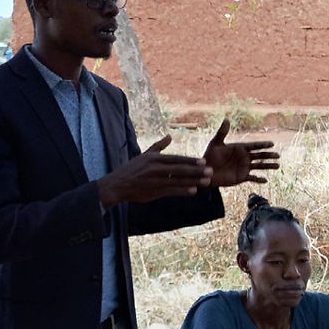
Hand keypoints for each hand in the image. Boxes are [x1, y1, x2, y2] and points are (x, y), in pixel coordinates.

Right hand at [97, 134, 214, 206]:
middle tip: (211, 171)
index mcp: (154, 158)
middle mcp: (155, 168)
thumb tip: (170, 136)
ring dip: (193, 181)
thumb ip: (158, 146)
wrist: (117, 185)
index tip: (204, 162)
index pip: (176, 159)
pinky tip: (193, 191)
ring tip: (206, 182)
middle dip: (196, 171)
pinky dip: (182, 191)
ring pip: (177, 180)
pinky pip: (170, 191)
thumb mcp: (144, 155)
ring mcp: (154, 181)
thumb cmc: (131, 170)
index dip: (190, 161)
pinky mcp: (153, 191)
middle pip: (179, 169)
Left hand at [202, 118, 279, 187]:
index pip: (254, 146)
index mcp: (240, 148)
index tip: (272, 144)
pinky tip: (265, 180)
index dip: (263, 145)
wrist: (206, 171)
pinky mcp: (241, 177)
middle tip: (278, 155)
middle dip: (269, 155)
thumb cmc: (210, 156)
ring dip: (268, 166)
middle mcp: (244, 157)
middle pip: (260, 155)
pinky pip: (252, 178)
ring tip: (277, 165)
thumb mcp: (215, 143)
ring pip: (259, 166)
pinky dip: (259, 180)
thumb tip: (226, 119)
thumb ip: (222, 133)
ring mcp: (244, 167)